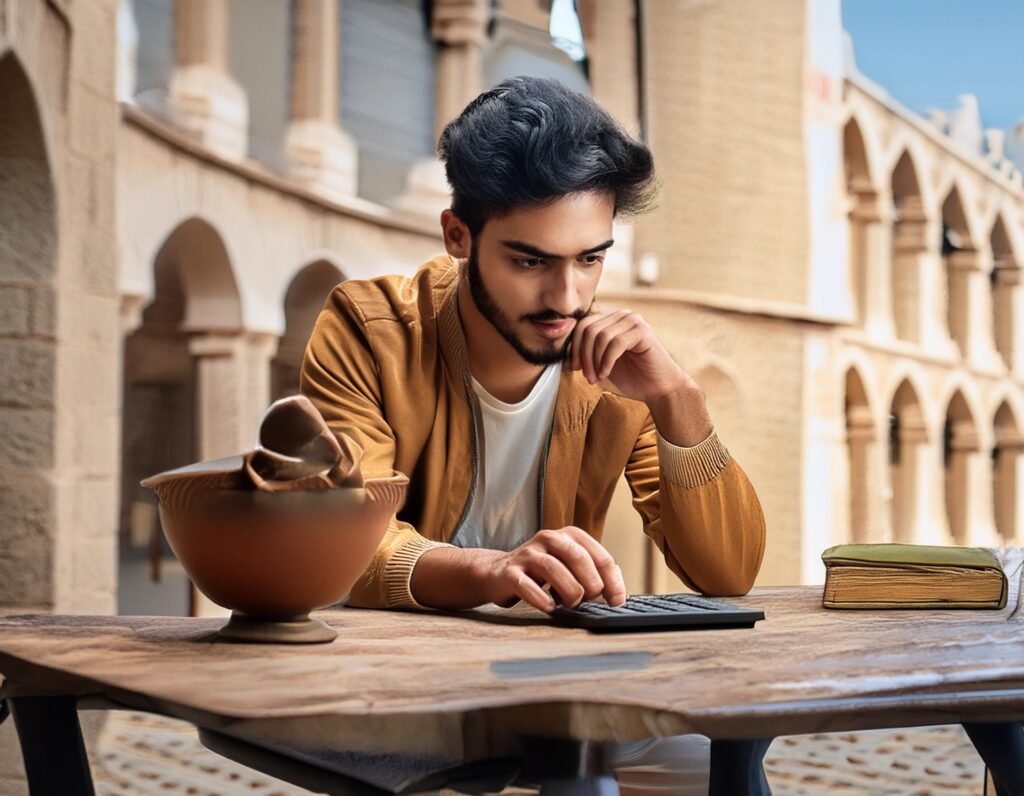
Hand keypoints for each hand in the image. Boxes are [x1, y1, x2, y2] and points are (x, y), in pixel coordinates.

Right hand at [472, 527, 626, 611]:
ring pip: (553, 569)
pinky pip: (527, 585)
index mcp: (569, 536)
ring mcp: (527, 554)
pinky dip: (541, 599)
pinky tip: (549, 607)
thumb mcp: (570, 567)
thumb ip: (593, 575)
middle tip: (591, 601)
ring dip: (568, 592)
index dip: (612, 581)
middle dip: (591, 584)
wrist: (498, 573)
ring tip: (571, 605)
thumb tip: (617, 595)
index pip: (600, 556)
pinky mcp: (509, 572)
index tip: (617, 602)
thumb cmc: (542, 574)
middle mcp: (548, 539)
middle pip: (578, 558)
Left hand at [569, 309, 691, 403]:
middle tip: (587, 377)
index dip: (574, 347)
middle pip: (589, 329)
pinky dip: (606, 361)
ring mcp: (634, 321)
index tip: (574, 368)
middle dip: (583, 356)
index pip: (583, 325)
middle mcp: (622, 316)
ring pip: (600, 336)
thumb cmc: (632, 377)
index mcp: (611, 320)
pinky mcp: (643, 331)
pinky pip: (615, 343)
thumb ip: (586, 355)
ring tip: (597, 377)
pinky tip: (606, 373)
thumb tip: (563, 356)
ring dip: (594, 361)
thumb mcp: (601, 364)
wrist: (658, 389)